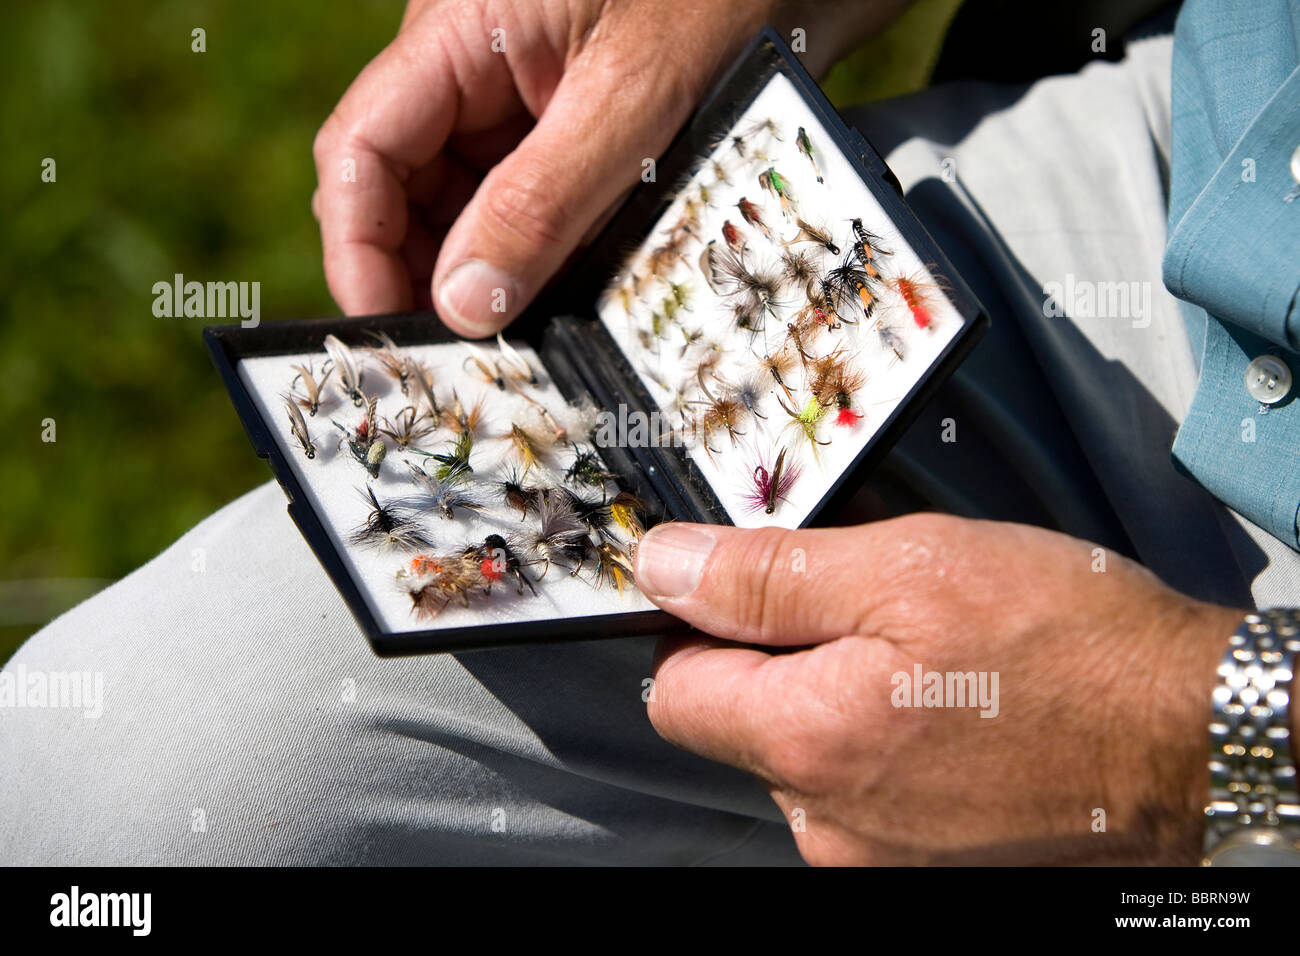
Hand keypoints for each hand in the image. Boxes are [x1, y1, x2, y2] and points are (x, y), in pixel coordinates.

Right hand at [312, 0, 898, 333]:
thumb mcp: (635, 100)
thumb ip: (542, 202)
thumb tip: (462, 306)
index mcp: (460, 31)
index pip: (363, 149)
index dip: (361, 251)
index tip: (395, 336)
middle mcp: (476, 66)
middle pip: (405, 188)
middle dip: (424, 278)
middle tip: (464, 365)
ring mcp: (524, 99)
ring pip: (467, 207)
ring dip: (486, 280)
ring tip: (516, 348)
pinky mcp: (572, 128)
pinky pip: (530, 205)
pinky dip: (539, 262)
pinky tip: (561, 308)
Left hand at [634, 513, 1244, 864]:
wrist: (1199, 740)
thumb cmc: (1075, 651)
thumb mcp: (907, 568)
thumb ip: (765, 576)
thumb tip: (668, 569)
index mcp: (807, 744)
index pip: (676, 691)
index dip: (702, 628)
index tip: (750, 591)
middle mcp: (831, 824)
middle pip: (745, 725)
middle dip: (785, 659)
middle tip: (874, 610)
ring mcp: (883, 857)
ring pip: (810, 757)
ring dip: (845, 697)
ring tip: (932, 660)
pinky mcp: (928, 866)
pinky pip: (870, 791)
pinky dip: (893, 741)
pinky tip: (955, 707)